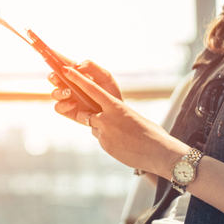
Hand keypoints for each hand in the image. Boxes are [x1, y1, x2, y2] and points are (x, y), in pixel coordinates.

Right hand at [49, 60, 122, 118]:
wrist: (114, 112)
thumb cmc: (109, 92)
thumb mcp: (104, 76)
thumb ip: (91, 67)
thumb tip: (76, 66)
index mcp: (76, 74)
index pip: (63, 63)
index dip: (54, 57)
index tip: (48, 52)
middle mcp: (69, 85)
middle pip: (53, 78)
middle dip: (53, 76)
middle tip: (58, 77)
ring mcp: (67, 98)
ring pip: (54, 93)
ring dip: (59, 91)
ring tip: (69, 92)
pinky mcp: (68, 111)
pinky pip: (58, 107)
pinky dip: (64, 104)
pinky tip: (74, 103)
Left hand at [58, 65, 184, 175]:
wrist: (158, 153)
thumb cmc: (151, 133)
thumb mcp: (133, 116)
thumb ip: (117, 114)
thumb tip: (108, 116)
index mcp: (116, 106)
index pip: (92, 90)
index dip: (77, 79)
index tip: (65, 70)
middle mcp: (107, 119)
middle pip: (86, 114)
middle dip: (88, 115)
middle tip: (101, 118)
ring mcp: (105, 134)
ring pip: (95, 128)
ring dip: (103, 129)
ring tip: (121, 134)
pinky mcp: (105, 146)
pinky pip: (101, 139)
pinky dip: (109, 140)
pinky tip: (123, 144)